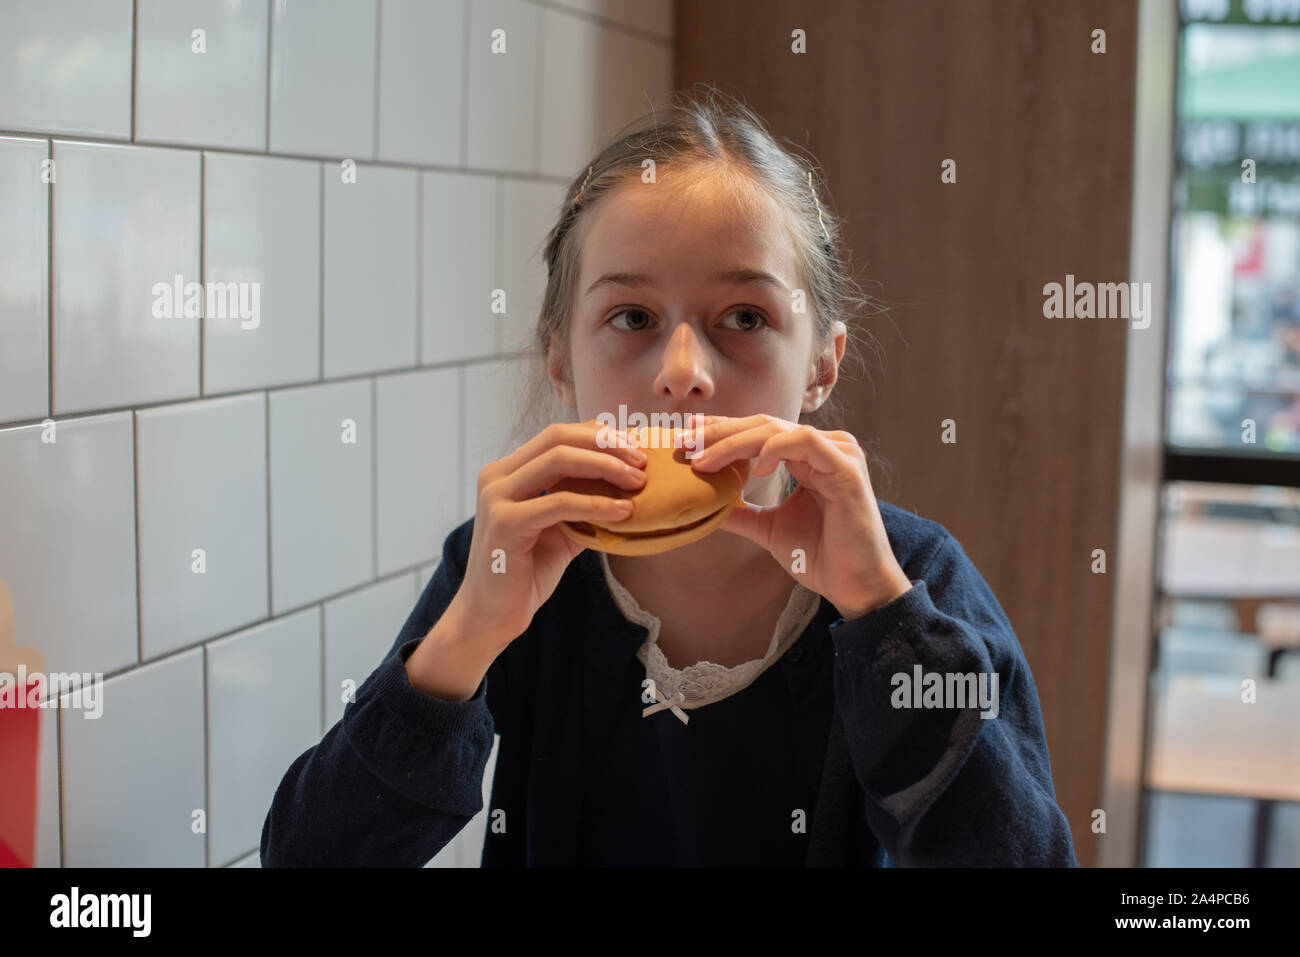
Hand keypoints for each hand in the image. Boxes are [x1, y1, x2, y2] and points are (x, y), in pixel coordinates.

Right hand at [460, 421, 646, 649]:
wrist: (491, 616)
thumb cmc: (525, 574)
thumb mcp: (560, 530)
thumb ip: (582, 504)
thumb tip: (627, 487)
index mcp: (507, 472)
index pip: (557, 435)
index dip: (598, 435)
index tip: (634, 449)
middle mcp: (497, 476)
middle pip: (558, 437)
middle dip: (606, 444)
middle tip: (642, 463)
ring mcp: (497, 497)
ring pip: (559, 460)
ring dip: (606, 467)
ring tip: (638, 482)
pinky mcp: (505, 522)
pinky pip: (560, 502)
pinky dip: (596, 504)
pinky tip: (623, 512)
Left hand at [687, 413, 913, 619]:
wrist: (854, 585)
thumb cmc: (821, 556)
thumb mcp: (769, 528)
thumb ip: (741, 512)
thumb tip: (704, 506)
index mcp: (809, 456)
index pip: (759, 430)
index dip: (722, 429)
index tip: (688, 435)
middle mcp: (826, 447)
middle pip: (763, 424)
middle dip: (719, 432)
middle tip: (684, 444)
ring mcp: (839, 454)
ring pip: (778, 429)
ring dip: (735, 442)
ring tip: (705, 461)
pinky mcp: (846, 469)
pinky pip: (806, 442)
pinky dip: (775, 449)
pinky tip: (754, 469)